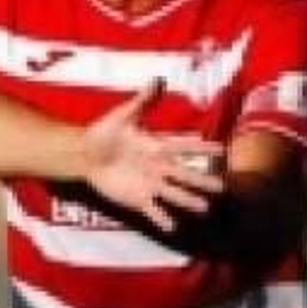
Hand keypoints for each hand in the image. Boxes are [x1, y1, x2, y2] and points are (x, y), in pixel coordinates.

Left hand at [82, 80, 224, 231]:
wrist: (84, 154)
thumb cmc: (103, 132)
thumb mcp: (122, 115)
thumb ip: (141, 101)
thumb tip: (158, 80)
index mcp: (157, 146)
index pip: (184, 147)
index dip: (201, 149)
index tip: (221, 150)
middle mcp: (158, 167)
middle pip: (185, 175)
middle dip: (202, 181)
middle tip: (222, 187)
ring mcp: (149, 185)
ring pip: (173, 194)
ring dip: (188, 201)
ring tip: (204, 208)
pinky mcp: (137, 199)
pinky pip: (153, 211)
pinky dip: (162, 219)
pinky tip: (173, 228)